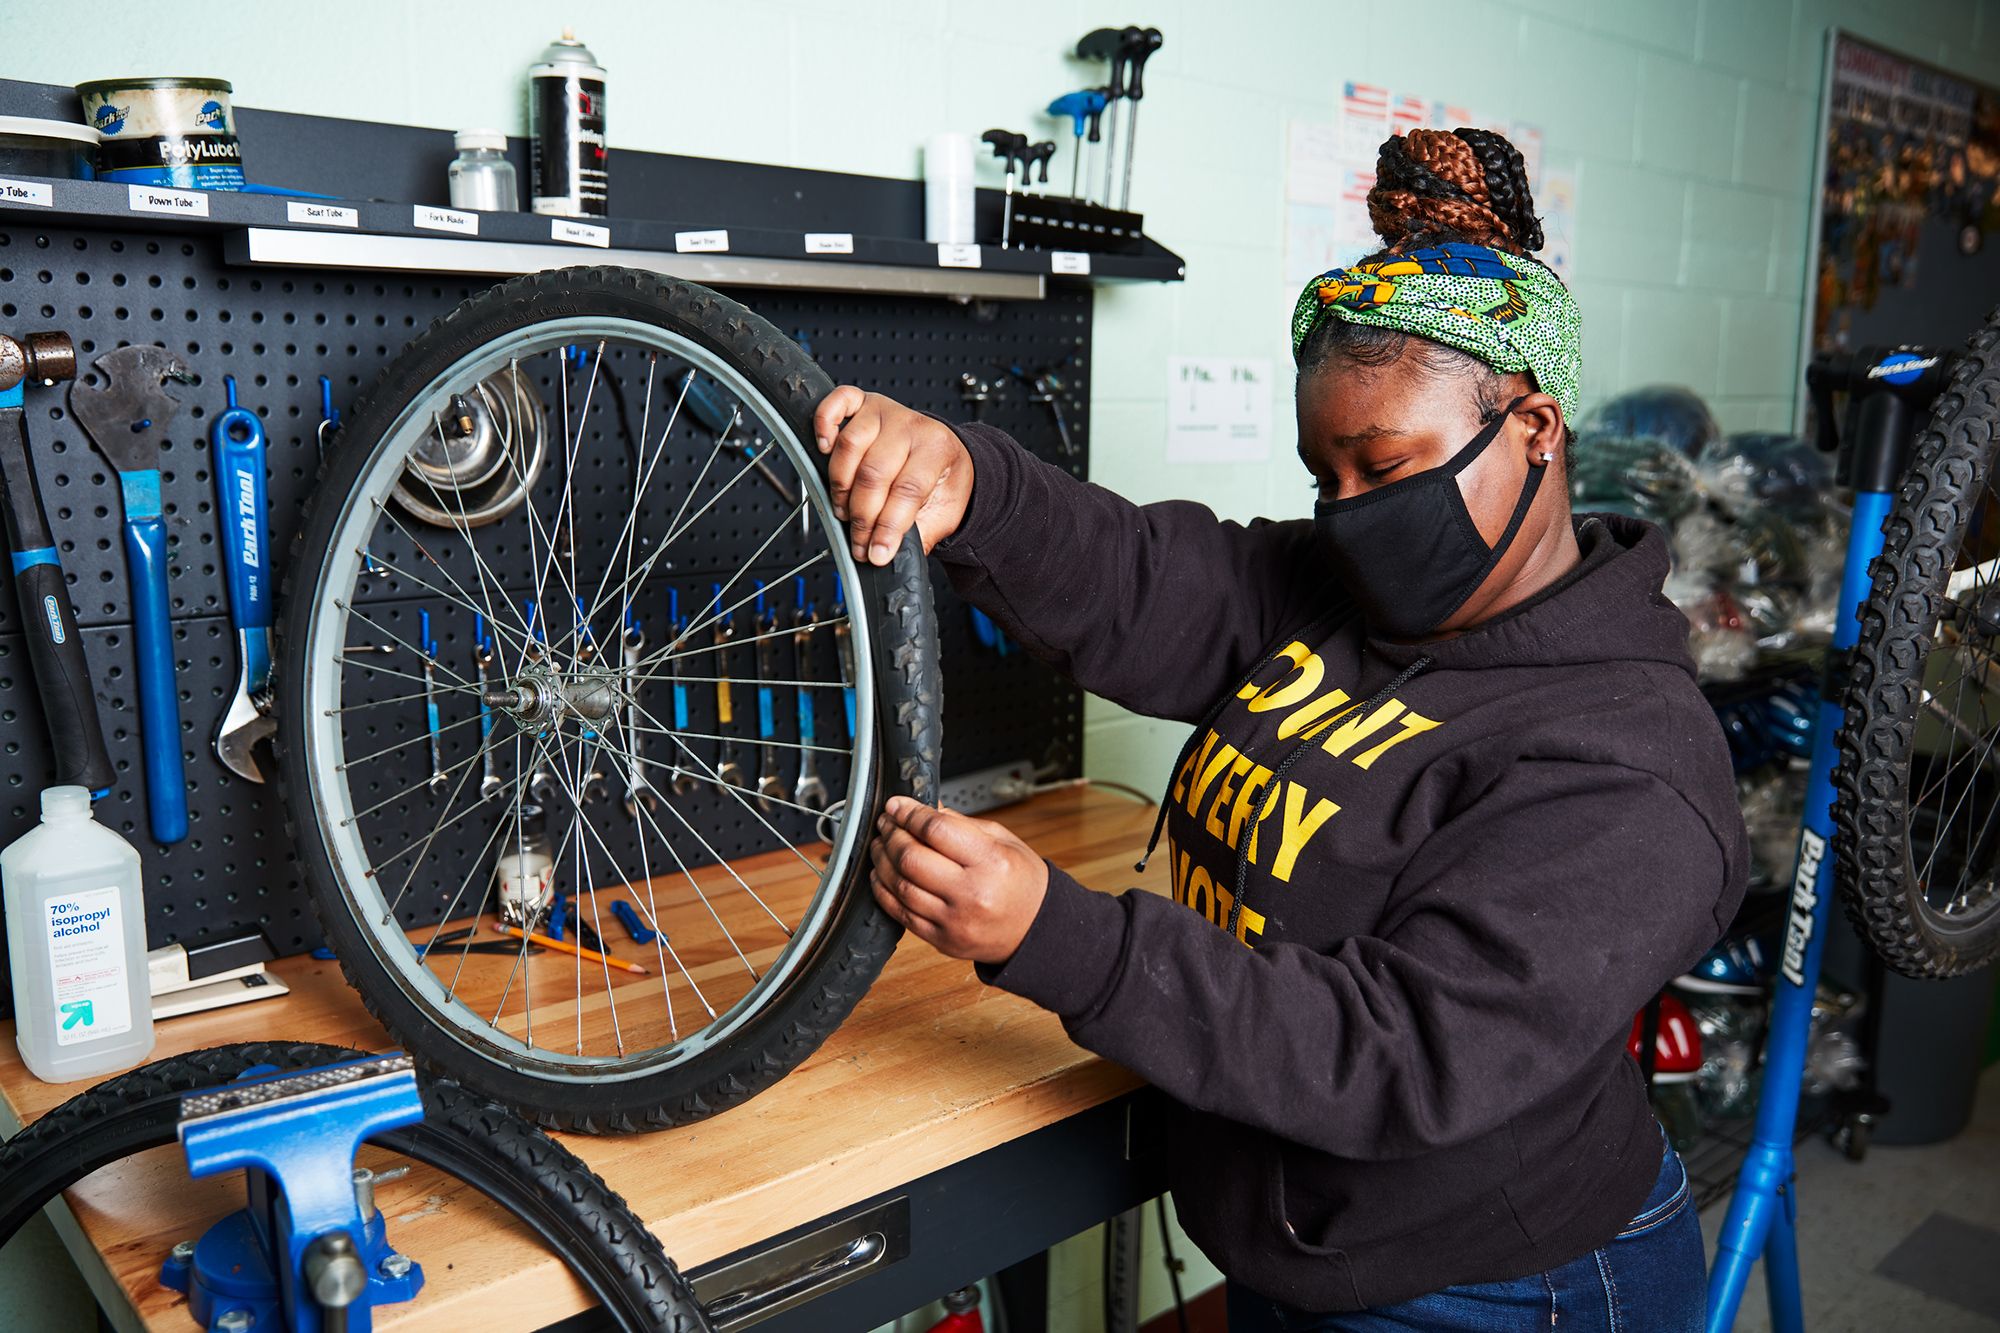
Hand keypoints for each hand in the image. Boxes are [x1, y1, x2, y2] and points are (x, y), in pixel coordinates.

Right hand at [813, 386, 974, 566]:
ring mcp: (884, 411)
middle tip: (859, 542)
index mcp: (937, 449)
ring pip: (851, 445)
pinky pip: (837, 402)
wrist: (944, 452)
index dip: (888, 527)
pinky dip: (824, 423)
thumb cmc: (942, 480)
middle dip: (863, 517)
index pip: (908, 490)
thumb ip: (921, 534)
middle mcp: (910, 425)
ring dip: (841, 486)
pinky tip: (824, 449)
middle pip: (875, 472)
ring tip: (844, 511)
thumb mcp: (945, 513)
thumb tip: (890, 555)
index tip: (876, 554)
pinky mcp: (862, 403)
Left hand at [870, 796, 1048, 963]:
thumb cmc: (1022, 882)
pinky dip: (884, 891)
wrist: (1036, 929)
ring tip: (881, 845)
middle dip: (892, 835)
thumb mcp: (1003, 841)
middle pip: (912, 858)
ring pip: (900, 886)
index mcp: (991, 861)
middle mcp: (972, 893)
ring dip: (882, 861)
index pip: (936, 830)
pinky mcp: (942, 940)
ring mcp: (954, 920)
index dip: (909, 814)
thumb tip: (923, 807)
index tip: (897, 805)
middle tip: (887, 823)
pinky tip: (882, 875)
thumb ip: (960, 824)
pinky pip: (901, 913)